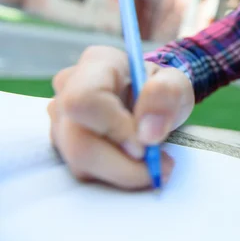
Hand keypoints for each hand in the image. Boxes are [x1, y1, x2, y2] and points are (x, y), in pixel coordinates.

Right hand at [47, 46, 193, 188]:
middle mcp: (68, 89)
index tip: (145, 147)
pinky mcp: (64, 145)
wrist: (152, 101)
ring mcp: (61, 119)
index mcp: (97, 63)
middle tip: (159, 168)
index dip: (113, 129)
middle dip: (122, 165)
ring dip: (122, 173)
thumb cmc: (161, 89)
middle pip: (78, 140)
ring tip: (154, 165)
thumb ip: (167, 95)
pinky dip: (115, 176)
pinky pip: (84, 171)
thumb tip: (147, 133)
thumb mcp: (177, 85)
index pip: (85, 100)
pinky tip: (136, 166)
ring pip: (79, 162)